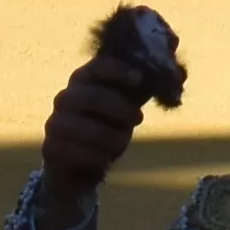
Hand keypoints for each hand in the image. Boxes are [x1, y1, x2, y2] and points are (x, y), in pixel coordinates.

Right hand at [34, 60, 147, 202]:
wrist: (81, 165)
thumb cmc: (108, 126)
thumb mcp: (129, 104)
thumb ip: (148, 85)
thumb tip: (178, 65)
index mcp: (83, 79)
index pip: (97, 66)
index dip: (119, 71)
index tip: (139, 79)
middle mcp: (65, 97)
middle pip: (94, 96)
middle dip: (121, 109)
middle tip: (138, 119)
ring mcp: (55, 123)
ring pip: (88, 128)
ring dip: (113, 138)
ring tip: (120, 144)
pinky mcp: (50, 148)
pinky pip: (78, 153)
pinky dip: (98, 158)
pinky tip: (105, 159)